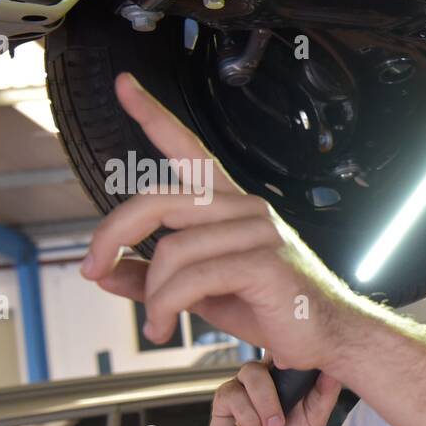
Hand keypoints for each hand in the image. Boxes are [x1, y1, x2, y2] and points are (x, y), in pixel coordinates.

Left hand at [80, 72, 363, 371]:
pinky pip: (193, 278)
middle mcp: (247, 208)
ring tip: (156, 324)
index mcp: (233, 207)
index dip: (154, 116)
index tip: (124, 87)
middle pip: (158, 201)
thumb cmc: (274, 311)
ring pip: (172, 248)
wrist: (332, 339)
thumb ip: (155, 279)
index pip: (189, 150)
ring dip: (152, 294)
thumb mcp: (204, 294)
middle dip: (112, 235)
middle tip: (93, 269)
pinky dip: (167, 307)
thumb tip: (105, 273)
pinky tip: (166, 326)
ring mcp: (260, 232)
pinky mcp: (265, 263)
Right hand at [210, 355, 342, 425]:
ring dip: (262, 410)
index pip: (286, 348)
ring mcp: (241, 384)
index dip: (290, 348)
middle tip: (279, 425)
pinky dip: (248, 421)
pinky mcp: (223, 400)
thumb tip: (334, 368)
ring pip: (250, 376)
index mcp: (286, 374)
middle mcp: (263, 374)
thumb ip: (325, 392)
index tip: (296, 360)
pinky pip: (233, 397)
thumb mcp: (316, 418)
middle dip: (274, 395)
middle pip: (268, 358)